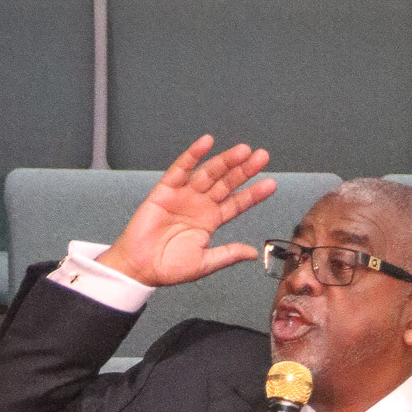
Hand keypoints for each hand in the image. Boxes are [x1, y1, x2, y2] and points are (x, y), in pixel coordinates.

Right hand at [102, 135, 275, 287]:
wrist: (140, 268)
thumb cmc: (169, 268)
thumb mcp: (205, 264)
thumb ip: (228, 255)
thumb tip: (252, 253)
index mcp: (211, 221)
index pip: (236, 203)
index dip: (253, 194)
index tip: (271, 184)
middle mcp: (200, 204)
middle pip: (226, 183)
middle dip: (244, 170)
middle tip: (263, 157)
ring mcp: (184, 195)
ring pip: (209, 173)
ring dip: (225, 160)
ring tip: (243, 151)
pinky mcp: (166, 190)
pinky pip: (181, 168)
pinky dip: (193, 155)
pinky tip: (207, 142)